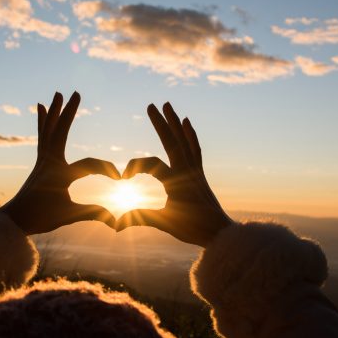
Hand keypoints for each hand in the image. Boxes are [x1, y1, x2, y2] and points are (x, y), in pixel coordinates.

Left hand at [0, 92, 119, 234]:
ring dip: (55, 111)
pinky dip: (43, 121)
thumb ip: (93, 214)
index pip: (89, 165)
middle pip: (60, 131)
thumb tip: (117, 220)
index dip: (107, 170)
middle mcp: (49, 162)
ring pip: (49, 129)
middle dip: (69, 112)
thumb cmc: (40, 218)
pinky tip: (42, 108)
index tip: (121, 179)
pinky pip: (42, 136)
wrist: (12, 220)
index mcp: (59, 174)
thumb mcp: (68, 216)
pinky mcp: (40, 162)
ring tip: (57, 94)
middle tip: (75, 93)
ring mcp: (42, 160)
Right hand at [116, 102, 232, 246]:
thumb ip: (141, 219)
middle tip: (150, 104)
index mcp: (176, 182)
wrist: (221, 233)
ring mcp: (195, 170)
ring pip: (184, 140)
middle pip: (172, 141)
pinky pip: (195, 148)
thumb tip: (116, 224)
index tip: (123, 178)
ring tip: (168, 105)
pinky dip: (190, 134)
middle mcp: (187, 171)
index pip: (151, 164)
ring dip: (175, 122)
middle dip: (160, 123)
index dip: (134, 166)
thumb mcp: (165, 224)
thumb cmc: (194, 230)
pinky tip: (187, 123)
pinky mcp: (200, 173)